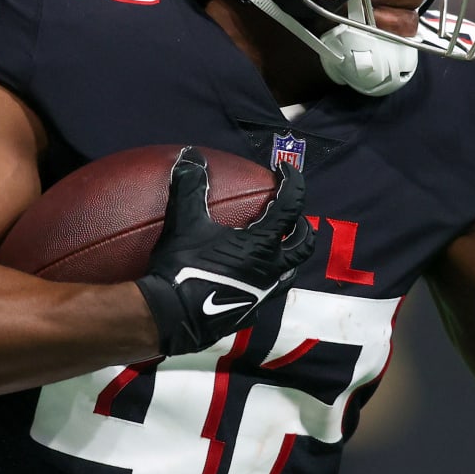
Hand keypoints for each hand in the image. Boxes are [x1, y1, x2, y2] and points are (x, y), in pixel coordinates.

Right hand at [136, 147, 315, 355]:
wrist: (171, 317)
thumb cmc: (182, 268)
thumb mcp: (184, 222)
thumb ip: (190, 186)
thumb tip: (191, 156)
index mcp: (262, 245)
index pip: (290, 206)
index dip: (292, 183)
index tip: (284, 170)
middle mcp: (270, 270)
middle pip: (303, 246)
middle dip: (302, 227)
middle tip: (292, 216)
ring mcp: (262, 295)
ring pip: (289, 273)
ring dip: (288, 256)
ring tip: (277, 246)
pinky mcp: (250, 312)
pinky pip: (267, 292)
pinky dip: (265, 278)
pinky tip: (248, 275)